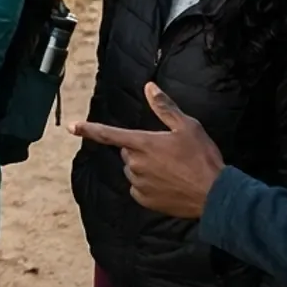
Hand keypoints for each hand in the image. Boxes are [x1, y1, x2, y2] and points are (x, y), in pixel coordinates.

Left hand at [68, 83, 223, 217]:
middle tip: (167, 152)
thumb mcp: (187, 127)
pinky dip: (148, 184)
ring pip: (133, 170)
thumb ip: (164, 107)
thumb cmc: (202, 157)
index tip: (71, 126)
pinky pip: (139, 188)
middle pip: (127, 151)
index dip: (89, 129)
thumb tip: (149, 87)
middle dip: (140, 149)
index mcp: (142, 143)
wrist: (214, 194)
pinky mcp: (144, 200)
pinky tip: (168, 184)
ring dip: (145, 167)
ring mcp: (138, 184)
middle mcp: (135, 164)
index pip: (109, 134)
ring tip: (172, 169)